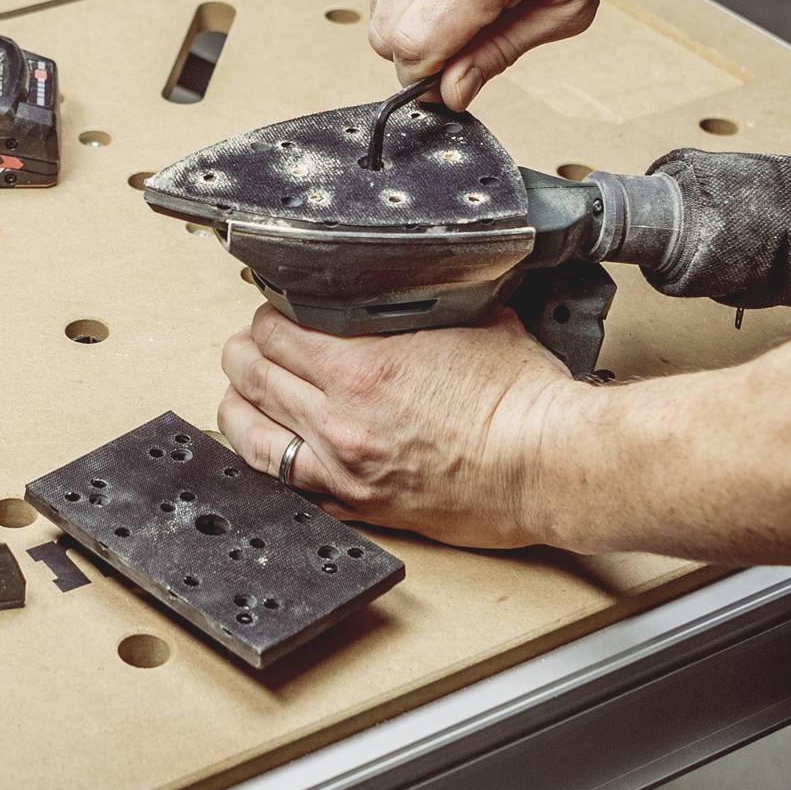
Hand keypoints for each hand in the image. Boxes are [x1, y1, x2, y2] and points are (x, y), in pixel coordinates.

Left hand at [216, 303, 584, 549]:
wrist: (550, 465)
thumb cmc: (524, 401)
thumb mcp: (474, 319)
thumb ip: (426, 301)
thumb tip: (414, 282)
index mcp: (362, 368)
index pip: (274, 331)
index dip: (267, 316)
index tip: (274, 314)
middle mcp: (341, 420)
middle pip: (251, 377)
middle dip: (245, 354)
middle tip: (251, 347)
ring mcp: (344, 469)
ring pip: (251, 436)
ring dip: (240, 408)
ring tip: (242, 395)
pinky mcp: (359, 506)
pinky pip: (287, 486)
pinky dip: (269, 462)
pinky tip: (271, 447)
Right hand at [369, 0, 643, 107]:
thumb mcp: (565, 4)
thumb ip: (499, 53)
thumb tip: (452, 92)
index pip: (413, 49)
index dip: (429, 78)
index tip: (453, 80)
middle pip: (383, 35)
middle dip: (417, 56)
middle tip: (462, 47)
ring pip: (376, 8)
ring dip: (410, 25)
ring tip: (462, 9)